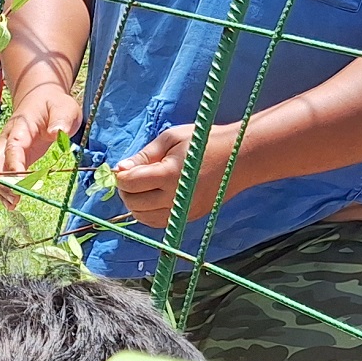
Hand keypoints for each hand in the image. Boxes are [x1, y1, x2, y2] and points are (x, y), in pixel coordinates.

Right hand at [0, 80, 83, 207]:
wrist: (39, 97)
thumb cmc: (53, 103)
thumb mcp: (64, 107)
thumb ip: (61, 119)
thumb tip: (57, 132)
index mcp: (21, 127)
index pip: (13, 147)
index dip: (14, 166)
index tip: (21, 183)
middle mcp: (8, 138)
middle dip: (3, 182)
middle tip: (16, 199)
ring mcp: (7, 148)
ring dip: (1, 188)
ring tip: (12, 205)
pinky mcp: (12, 157)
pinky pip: (2, 174)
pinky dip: (3, 188)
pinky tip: (11, 202)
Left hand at [108, 122, 238, 228]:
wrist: (241, 157)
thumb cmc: (205, 141)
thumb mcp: (171, 138)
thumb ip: (144, 155)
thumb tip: (120, 168)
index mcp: (169, 175)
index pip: (129, 183)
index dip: (120, 175)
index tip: (123, 167)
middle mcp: (176, 198)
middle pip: (133, 203)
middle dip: (125, 190)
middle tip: (129, 176)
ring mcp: (184, 211)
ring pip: (143, 217)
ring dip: (135, 204)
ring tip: (140, 186)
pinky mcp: (191, 217)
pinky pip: (159, 222)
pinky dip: (148, 213)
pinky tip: (152, 198)